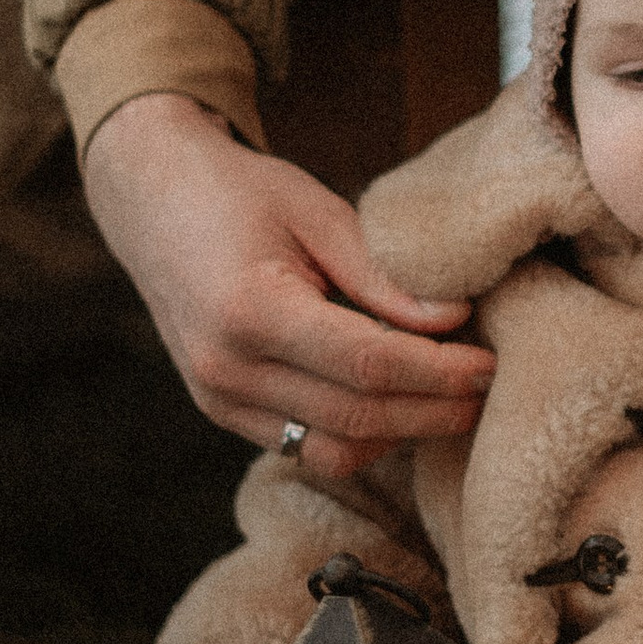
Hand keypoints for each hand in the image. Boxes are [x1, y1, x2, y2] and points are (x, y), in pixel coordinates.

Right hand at [82, 93, 493, 478]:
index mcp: (251, 311)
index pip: (370, 365)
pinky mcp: (223, 412)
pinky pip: (307, 447)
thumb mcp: (318, 213)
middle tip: (488, 385)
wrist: (152, 203)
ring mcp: (219, 400)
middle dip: (435, 409)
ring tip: (449, 394)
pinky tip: (398, 400)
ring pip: (335, 449)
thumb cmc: (238, 193)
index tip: (490, 362)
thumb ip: (383, 276)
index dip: (441, 372)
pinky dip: (362, 434)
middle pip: (359, 417)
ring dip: (402, 432)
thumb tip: (456, 321)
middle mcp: (228, 369)